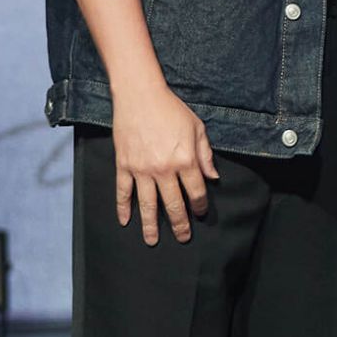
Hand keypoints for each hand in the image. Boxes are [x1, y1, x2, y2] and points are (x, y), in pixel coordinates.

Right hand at [111, 81, 216, 243]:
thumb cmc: (172, 110)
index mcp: (185, 160)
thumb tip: (213, 178)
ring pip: (147, 204)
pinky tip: (125, 221)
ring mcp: (142, 169)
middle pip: (173, 204)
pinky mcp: (124, 165)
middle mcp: (164, 169)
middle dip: (180, 224)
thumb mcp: (197, 128)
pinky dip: (123, 208)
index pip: (196, 192)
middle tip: (183, 237)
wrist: (140, 96)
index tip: (201, 213)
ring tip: (152, 240)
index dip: (200, 205)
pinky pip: (123, 192)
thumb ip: (205, 155)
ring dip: (150, 225)